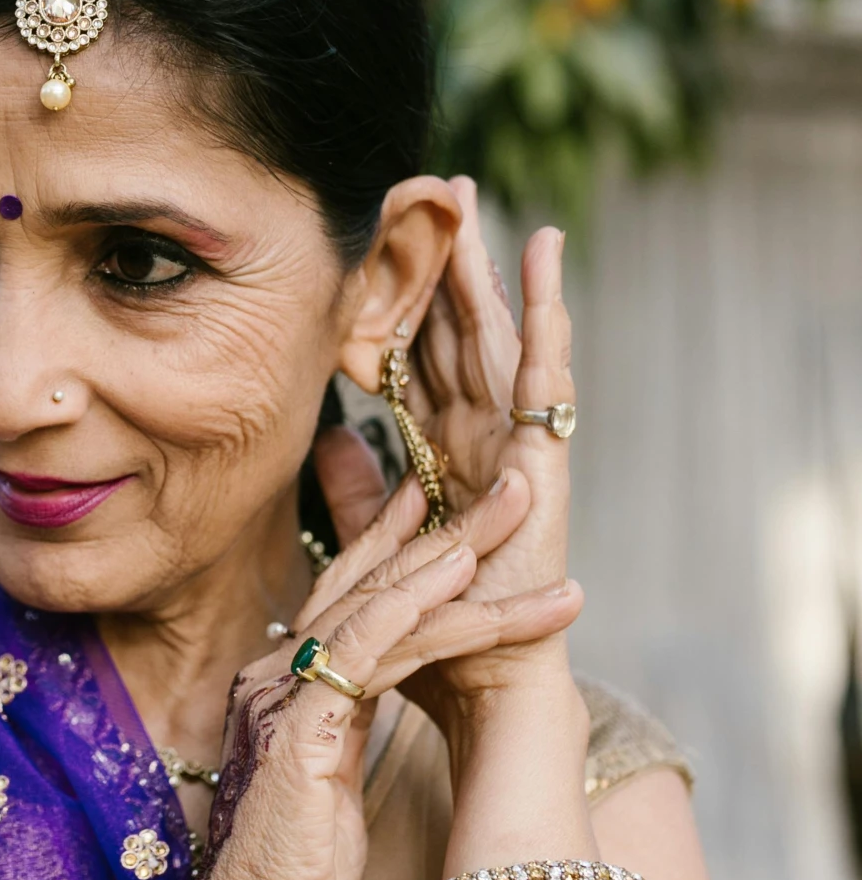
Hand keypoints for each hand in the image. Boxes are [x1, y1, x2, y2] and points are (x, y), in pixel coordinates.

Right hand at [189, 474, 580, 879]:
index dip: (402, 541)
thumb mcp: (329, 781)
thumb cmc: (294, 873)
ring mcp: (284, 696)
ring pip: (382, 605)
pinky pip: (370, 650)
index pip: (348, 593)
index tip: (455, 501)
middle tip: (516, 489)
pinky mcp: (301, 726)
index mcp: (281, 685)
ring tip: (520, 522)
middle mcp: (274, 674)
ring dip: (458, 559)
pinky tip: (472, 587)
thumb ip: (344, 727)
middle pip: (369, 580)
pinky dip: (424, 613)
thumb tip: (379, 698)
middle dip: (449, 530)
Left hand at [314, 186, 579, 720]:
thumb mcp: (376, 545)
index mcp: (447, 462)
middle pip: (463, 338)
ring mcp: (516, 451)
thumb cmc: (432, 635)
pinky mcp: (540, 463)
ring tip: (491, 204)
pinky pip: (543, 377)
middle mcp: (484, 447)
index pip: (422, 366)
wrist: (479, 689)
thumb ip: (361, 488)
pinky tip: (545, 261)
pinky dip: (546, 315)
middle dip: (453, 266)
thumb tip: (332, 438)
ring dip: (497, 272)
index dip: (408, 306)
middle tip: (442, 190)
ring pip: (503, 342)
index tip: (391, 242)